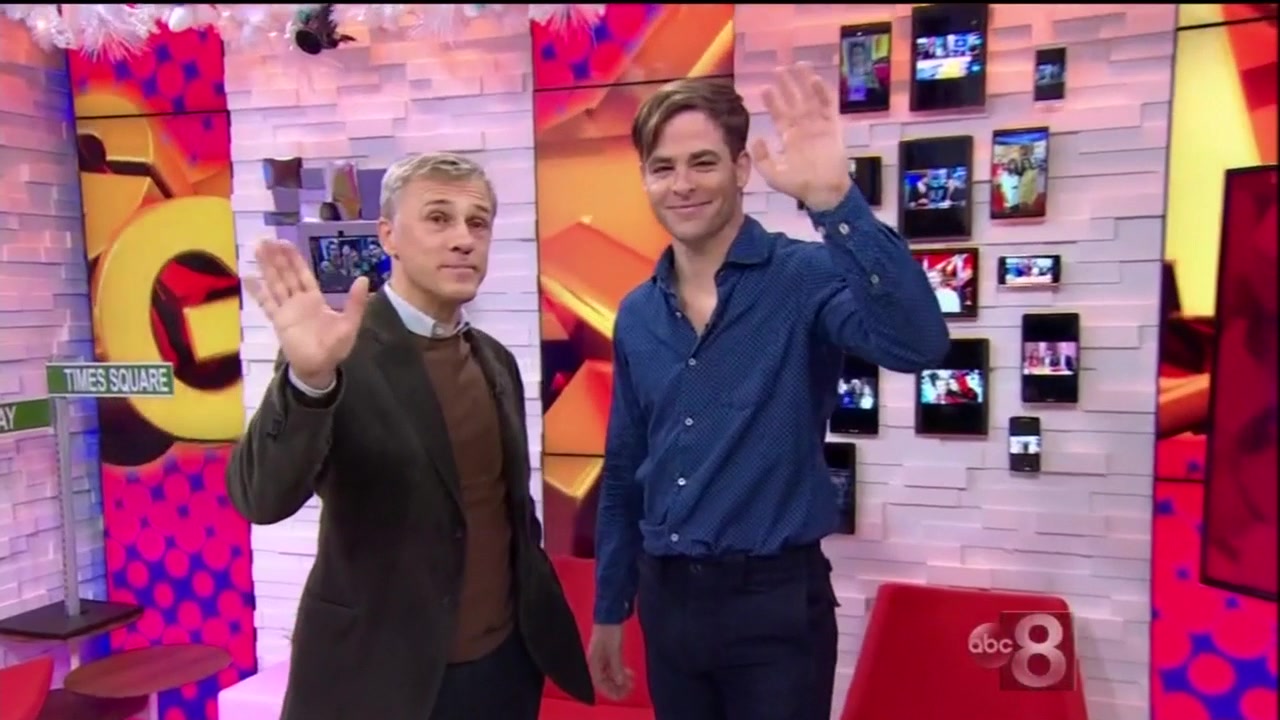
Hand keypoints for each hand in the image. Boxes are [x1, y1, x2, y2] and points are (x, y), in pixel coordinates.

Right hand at [244, 240, 369, 384]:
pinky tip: (247, 278)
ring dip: (266, 267)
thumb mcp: (349, 323)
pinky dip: (257, 291)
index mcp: (314, 299)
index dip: (293, 259)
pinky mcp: (278, 321)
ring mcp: (286, 310)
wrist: (319, 367)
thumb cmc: (335, 347)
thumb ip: (355, 302)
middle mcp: (298, 301)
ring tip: (256, 249)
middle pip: (285, 274)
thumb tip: (363, 279)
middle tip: (266, 239)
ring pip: (275, 284)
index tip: (284, 243)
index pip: (302, 274)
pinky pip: (266, 303)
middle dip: (276, 258)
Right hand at [587, 624, 633, 700]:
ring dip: (621, 681)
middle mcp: (596, 664)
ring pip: (610, 677)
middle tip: (630, 689)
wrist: (610, 616)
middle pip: (605, 682)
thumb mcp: (614, 650)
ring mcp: (602, 660)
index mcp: (592, 664)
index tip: (623, 695)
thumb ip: (616, 667)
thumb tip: (619, 682)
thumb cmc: (610, 632)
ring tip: (632, 681)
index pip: (599, 684)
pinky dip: (621, 673)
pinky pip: (614, 669)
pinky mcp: (609, 655)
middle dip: (617, 688)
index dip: (611, 692)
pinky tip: (630, 674)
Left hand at [751, 63, 851, 211]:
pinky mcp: (832, 128)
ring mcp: (818, 126)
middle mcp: (803, 128)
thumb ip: (762, 158)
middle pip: (794, 101)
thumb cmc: (799, 186)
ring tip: (799, 65)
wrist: (823, 192)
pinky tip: (815, 80)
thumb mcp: (773, 175)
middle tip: (779, 68)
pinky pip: (827, 107)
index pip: (779, 114)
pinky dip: (822, 93)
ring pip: (810, 99)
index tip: (764, 87)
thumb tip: (756, 139)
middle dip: (787, 86)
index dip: (772, 101)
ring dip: (805, 83)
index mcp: (789, 137)